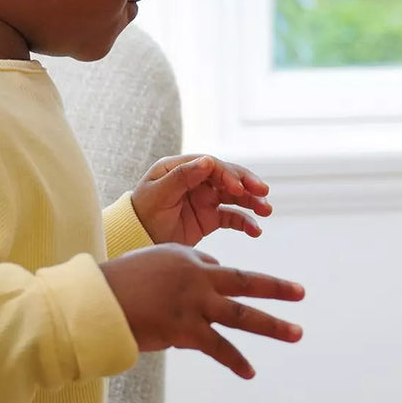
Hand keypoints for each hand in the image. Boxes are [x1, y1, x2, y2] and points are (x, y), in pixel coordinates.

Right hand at [102, 244, 303, 378]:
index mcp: (190, 260)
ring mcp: (195, 305)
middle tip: (302, 293)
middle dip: (277, 288)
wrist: (96, 301)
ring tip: (297, 333)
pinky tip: (250, 371)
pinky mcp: (185, 330)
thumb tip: (200, 282)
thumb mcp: (154, 264)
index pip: (219, 269)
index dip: (219, 282)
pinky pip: (217, 348)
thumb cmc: (119, 283)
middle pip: (246, 282)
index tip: (209, 293)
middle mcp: (199, 279)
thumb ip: (179, 271)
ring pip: (242, 315)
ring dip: (272, 325)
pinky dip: (235, 361)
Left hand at [131, 154, 272, 247]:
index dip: (227, 174)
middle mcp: (196, 181)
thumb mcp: (158, 195)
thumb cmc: (140, 215)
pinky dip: (246, 223)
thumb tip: (208, 161)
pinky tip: (255, 230)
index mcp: (180, 168)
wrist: (134, 241)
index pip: (211, 166)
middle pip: (228, 177)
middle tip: (263, 192)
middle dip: (247, 184)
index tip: (238, 188)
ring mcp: (204, 199)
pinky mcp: (209, 218)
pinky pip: (232, 217)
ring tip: (266, 210)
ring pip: (235, 197)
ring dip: (252, 201)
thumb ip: (182, 177)